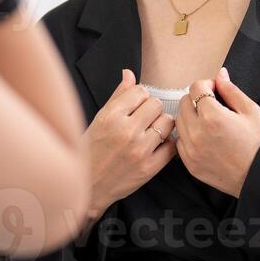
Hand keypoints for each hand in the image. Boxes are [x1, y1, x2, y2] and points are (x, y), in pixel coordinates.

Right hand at [84, 69, 176, 224]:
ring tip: (150, 132)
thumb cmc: (90, 151)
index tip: (135, 106)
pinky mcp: (149, 168)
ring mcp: (139, 150)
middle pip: (156, 104)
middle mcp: (126, 131)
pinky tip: (156, 146)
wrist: (87, 186)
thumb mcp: (98, 120)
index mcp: (110, 116)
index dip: (140, 98)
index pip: (140, 91)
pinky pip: (171, 146)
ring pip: (167, 122)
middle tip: (143, 120)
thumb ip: (117, 96)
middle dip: (152, 110)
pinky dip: (167, 145)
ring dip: (162, 125)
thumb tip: (129, 73)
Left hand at [175, 66, 259, 197]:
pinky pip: (180, 141)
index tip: (215, 90)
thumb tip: (220, 74)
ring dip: (190, 116)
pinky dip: (188, 135)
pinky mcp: (189, 163)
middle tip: (212, 104)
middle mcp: (197, 132)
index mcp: (213, 116)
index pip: (196, 87)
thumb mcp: (251, 111)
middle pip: (184, 102)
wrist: (259, 176)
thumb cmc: (258, 144)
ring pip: (179, 121)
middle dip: (197, 99)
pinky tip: (203, 137)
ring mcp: (191, 149)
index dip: (207, 84)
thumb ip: (231, 90)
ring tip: (208, 121)